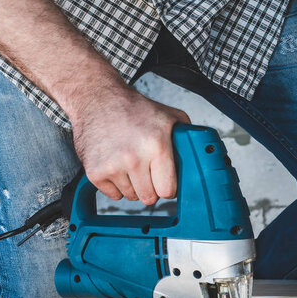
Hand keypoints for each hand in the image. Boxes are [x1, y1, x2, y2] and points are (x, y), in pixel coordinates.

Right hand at [70, 86, 189, 203]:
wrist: (98, 99)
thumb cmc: (134, 109)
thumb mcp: (170, 116)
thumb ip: (188, 136)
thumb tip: (201, 153)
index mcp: (156, 146)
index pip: (168, 191)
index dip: (169, 187)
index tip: (165, 180)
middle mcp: (134, 158)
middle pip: (149, 198)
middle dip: (151, 187)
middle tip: (147, 170)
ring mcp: (112, 166)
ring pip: (131, 196)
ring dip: (133, 185)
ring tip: (130, 163)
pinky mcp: (94, 172)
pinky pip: (113, 195)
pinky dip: (116, 185)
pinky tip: (117, 166)